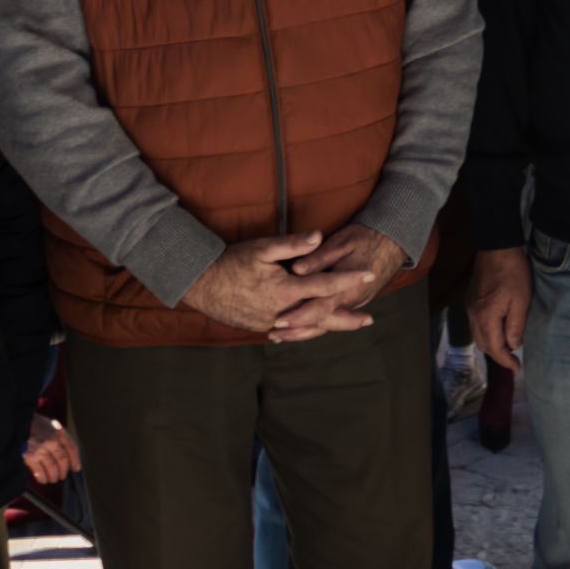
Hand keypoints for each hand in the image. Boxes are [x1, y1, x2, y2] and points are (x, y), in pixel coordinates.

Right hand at [22, 414, 79, 485]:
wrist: (15, 422)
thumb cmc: (33, 425)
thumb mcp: (49, 424)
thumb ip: (58, 436)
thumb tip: (66, 455)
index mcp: (58, 431)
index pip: (72, 448)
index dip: (75, 460)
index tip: (76, 469)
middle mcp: (51, 440)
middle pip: (62, 459)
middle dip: (63, 471)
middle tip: (62, 476)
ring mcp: (40, 448)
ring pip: (52, 467)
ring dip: (53, 476)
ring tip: (53, 479)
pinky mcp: (29, 455)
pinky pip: (39, 470)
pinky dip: (42, 477)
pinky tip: (42, 479)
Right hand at [182, 232, 356, 335]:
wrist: (200, 283)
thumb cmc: (231, 261)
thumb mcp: (262, 248)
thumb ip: (292, 245)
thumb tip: (320, 236)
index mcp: (284, 290)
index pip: (324, 285)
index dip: (348, 279)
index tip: (369, 275)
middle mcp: (280, 312)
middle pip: (321, 317)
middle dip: (346, 318)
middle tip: (369, 319)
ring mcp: (270, 323)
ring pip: (305, 327)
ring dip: (328, 325)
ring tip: (347, 324)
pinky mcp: (260, 327)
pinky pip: (289, 332)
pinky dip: (305, 330)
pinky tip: (315, 328)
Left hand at [270, 223, 407, 342]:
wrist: (392, 241)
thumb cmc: (366, 238)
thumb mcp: (342, 243)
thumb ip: (319, 257)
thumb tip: (297, 269)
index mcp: (347, 288)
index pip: (319, 308)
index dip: (298, 316)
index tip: (278, 321)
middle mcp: (351, 300)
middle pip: (321, 322)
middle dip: (297, 330)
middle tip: (273, 335)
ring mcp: (353, 302)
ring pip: (327, 324)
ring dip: (304, 331)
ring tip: (280, 336)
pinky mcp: (353, 300)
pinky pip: (332, 317)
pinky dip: (315, 325)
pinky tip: (300, 327)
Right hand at [467, 246, 531, 374]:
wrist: (496, 247)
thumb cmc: (513, 273)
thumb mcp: (521, 301)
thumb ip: (516, 326)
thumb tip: (513, 345)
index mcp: (486, 318)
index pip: (495, 348)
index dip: (506, 361)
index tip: (517, 368)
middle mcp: (473, 316)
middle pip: (483, 344)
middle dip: (498, 355)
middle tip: (513, 360)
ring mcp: (469, 307)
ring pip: (477, 335)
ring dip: (491, 345)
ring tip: (507, 348)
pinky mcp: (470, 300)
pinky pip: (476, 325)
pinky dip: (486, 333)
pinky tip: (497, 331)